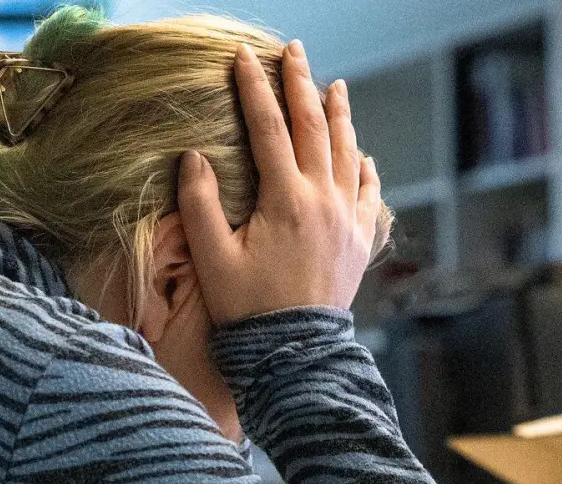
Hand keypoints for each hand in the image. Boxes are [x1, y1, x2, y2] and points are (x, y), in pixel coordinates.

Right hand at [177, 40, 381, 325]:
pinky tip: (363, 155)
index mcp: (285, 199)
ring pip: (347, 152)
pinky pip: (368, 193)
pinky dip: (365, 168)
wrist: (296, 354)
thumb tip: (193, 156)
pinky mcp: (358, 241)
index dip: (254, 88)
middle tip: (294, 52)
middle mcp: (323, 201)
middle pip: (313, 127)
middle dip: (301, 84)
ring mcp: (346, 220)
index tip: (243, 57)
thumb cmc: (248, 310)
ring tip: (334, 86)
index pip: (268, 128)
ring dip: (340, 116)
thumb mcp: (213, 259)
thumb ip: (200, 204)